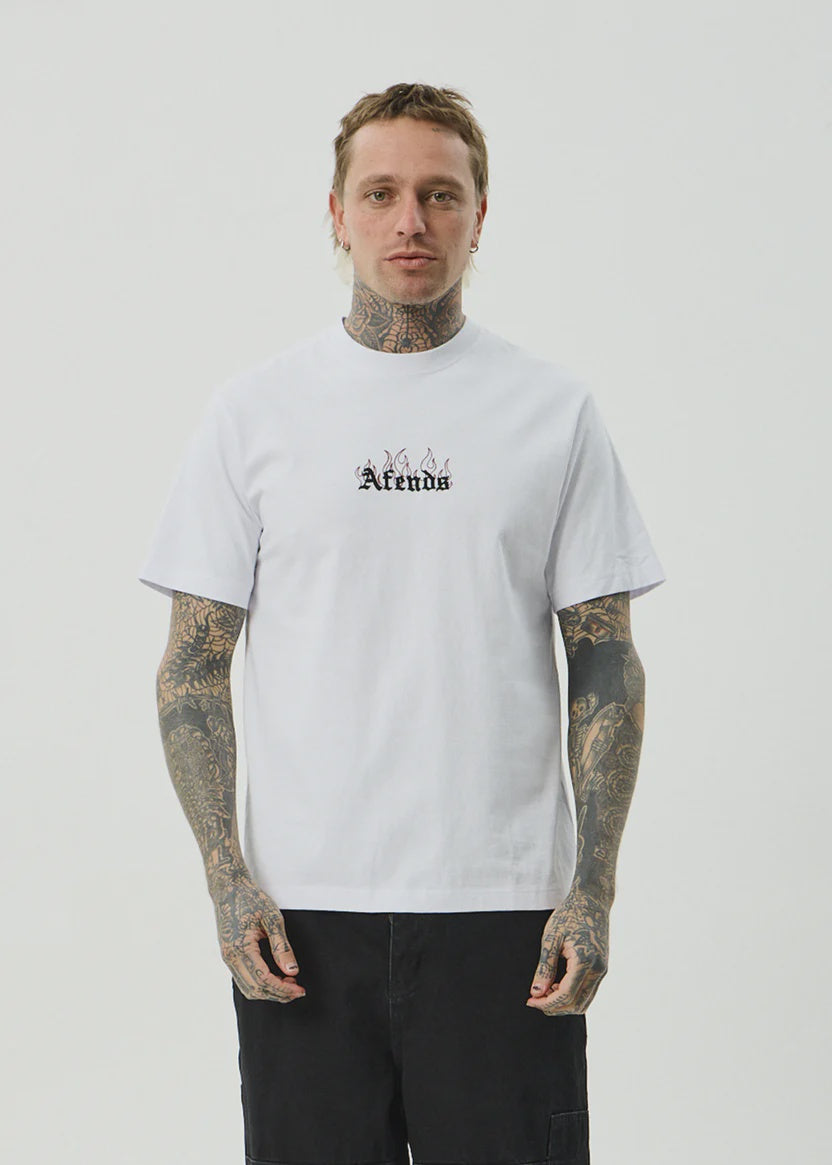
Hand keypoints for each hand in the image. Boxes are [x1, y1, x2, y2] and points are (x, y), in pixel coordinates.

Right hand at [211, 871, 306, 1002]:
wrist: (229, 889)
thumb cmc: (251, 899)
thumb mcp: (272, 918)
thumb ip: (282, 946)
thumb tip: (292, 971)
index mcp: (240, 948)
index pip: (263, 980)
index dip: (283, 989)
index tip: (300, 990)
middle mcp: (230, 957)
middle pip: (255, 989)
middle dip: (278, 994)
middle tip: (298, 990)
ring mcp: (227, 958)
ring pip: (248, 988)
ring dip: (269, 991)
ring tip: (289, 984)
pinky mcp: (228, 956)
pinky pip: (243, 979)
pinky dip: (260, 984)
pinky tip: (275, 977)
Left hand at [525, 885, 609, 1014]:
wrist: (591, 901)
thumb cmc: (569, 915)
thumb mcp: (551, 938)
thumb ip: (545, 967)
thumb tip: (536, 992)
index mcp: (585, 961)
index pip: (566, 995)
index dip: (547, 1003)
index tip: (530, 1000)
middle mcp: (598, 970)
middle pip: (576, 1004)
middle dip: (554, 1007)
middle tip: (534, 999)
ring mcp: (602, 970)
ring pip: (584, 1001)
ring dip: (564, 1003)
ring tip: (544, 991)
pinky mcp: (602, 968)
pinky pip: (588, 991)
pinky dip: (572, 995)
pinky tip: (556, 985)